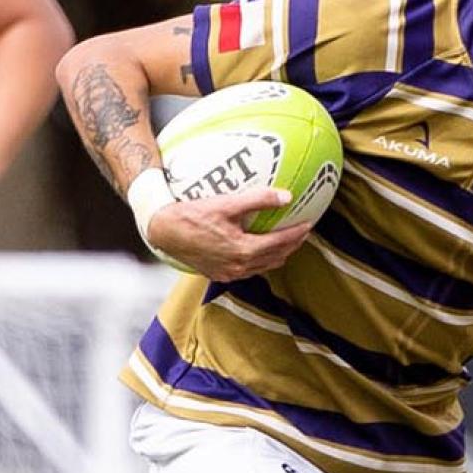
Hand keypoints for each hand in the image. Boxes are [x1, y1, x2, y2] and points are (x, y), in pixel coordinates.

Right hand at [145, 187, 310, 281]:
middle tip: (302, 232)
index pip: (280, 243)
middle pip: (275, 257)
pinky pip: (247, 271)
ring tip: (287, 243)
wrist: (164, 231)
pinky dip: (260, 262)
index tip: (309, 223)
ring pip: (263, 267)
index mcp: (244, 250)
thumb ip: (258, 199)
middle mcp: (239, 267)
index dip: (297, 233)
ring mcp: (228, 274)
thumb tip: (286, 197)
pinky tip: (259, 252)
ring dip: (278, 255)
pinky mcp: (218, 275)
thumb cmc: (193, 215)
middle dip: (292, 245)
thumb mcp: (227, 203)